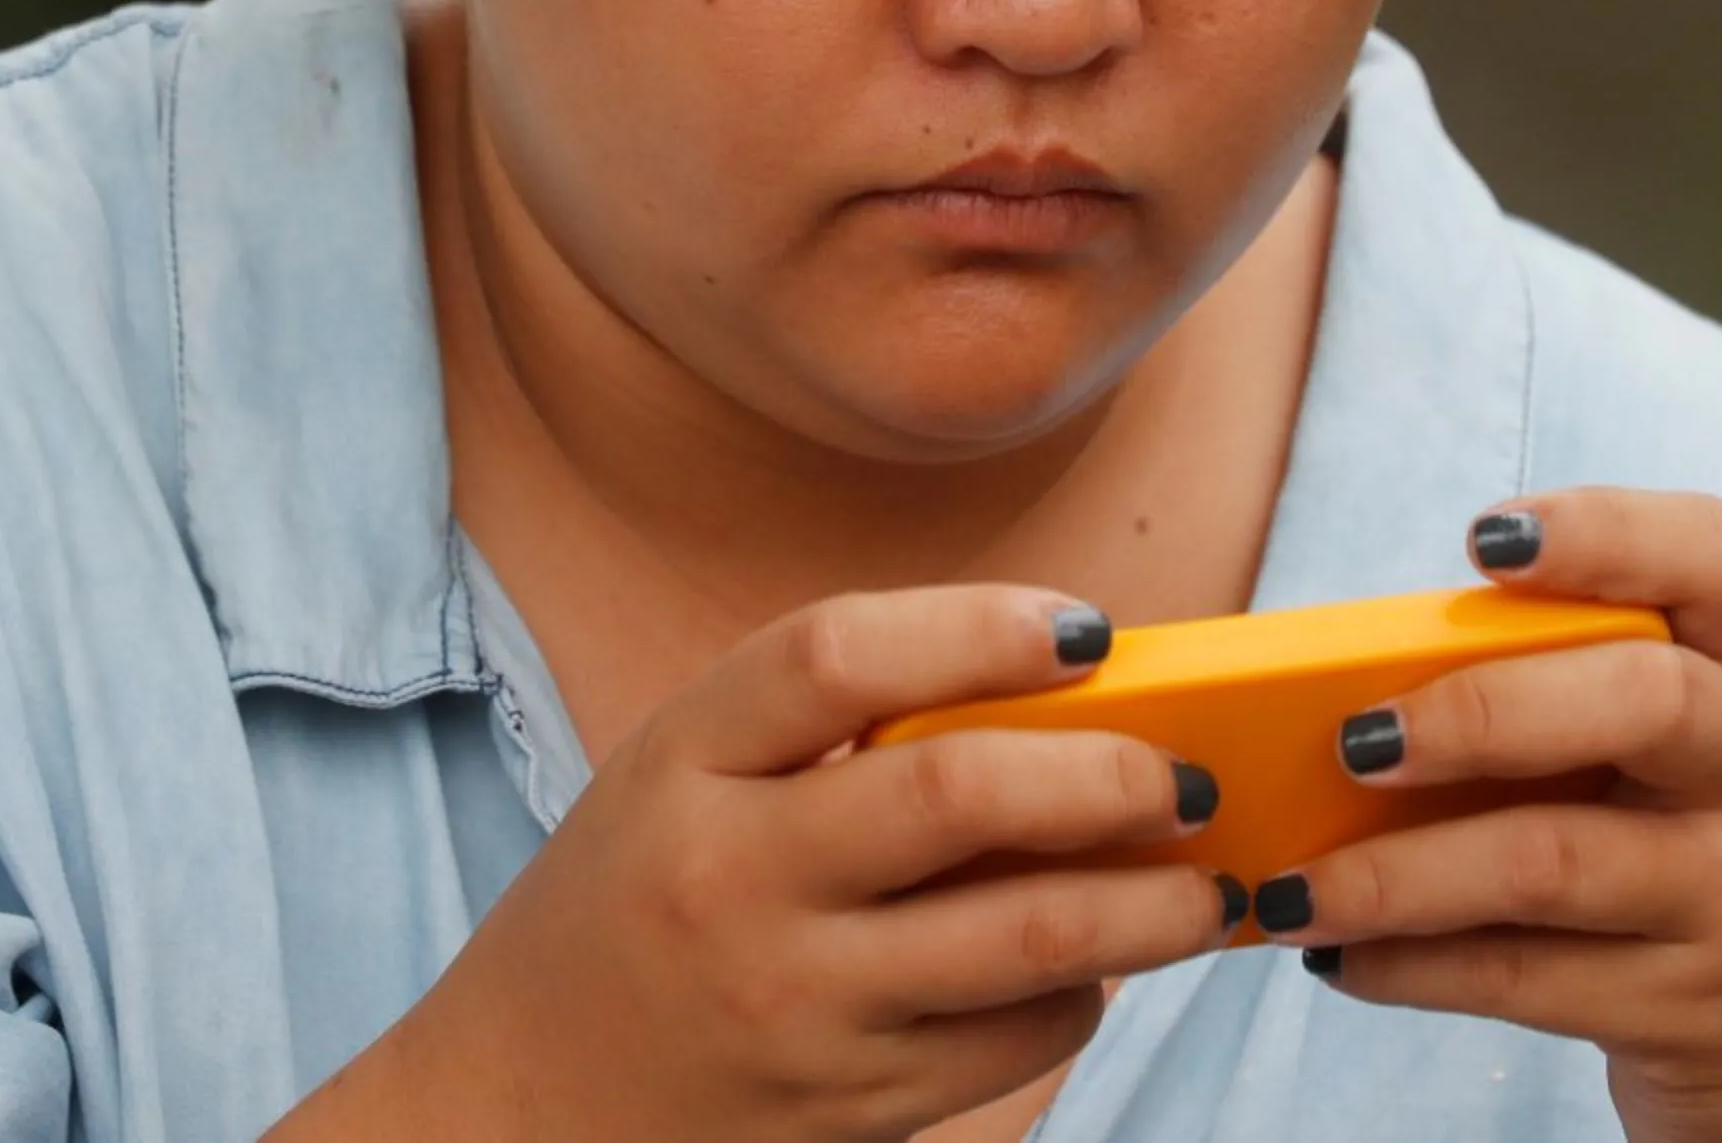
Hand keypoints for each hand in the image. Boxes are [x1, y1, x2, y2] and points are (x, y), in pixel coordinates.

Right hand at [268, 587, 1242, 1142]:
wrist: (517, 1107)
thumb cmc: (636, 897)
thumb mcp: (685, 774)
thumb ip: (830, 719)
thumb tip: (1060, 686)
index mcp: (682, 762)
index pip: (839, 656)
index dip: (982, 627)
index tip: (1090, 629)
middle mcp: (732, 881)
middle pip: (957, 795)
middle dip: (1108, 773)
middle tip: (1187, 771)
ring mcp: (793, 1007)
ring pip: (1022, 939)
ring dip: (1147, 902)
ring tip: (1204, 876)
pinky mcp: (846, 1108)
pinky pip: (1013, 1040)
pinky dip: (1082, 993)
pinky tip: (1097, 962)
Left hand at [1250, 488, 1721, 1142]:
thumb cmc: (1675, 842)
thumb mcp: (1654, 749)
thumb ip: (1541, 690)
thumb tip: (1321, 694)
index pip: (1713, 559)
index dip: (1605, 533)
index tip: (1485, 542)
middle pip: (1648, 701)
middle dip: (1487, 709)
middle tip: (1356, 738)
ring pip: (1554, 863)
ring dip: (1397, 875)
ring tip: (1291, 892)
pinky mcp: (1690, 1009)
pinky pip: (1525, 980)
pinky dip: (1410, 967)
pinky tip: (1337, 956)